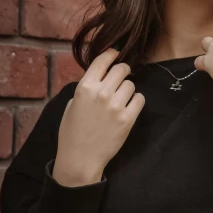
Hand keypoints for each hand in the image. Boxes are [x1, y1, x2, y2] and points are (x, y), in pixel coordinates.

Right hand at [53, 50, 144, 185]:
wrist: (80, 159)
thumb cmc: (72, 132)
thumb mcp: (72, 104)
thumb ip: (87, 88)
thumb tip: (101, 76)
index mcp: (84, 87)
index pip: (102, 60)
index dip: (112, 54)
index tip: (117, 53)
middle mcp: (101, 93)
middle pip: (121, 69)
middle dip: (123, 71)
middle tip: (122, 77)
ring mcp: (116, 106)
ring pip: (131, 85)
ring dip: (128, 90)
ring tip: (120, 100)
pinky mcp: (127, 119)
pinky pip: (140, 99)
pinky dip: (136, 101)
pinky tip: (129, 107)